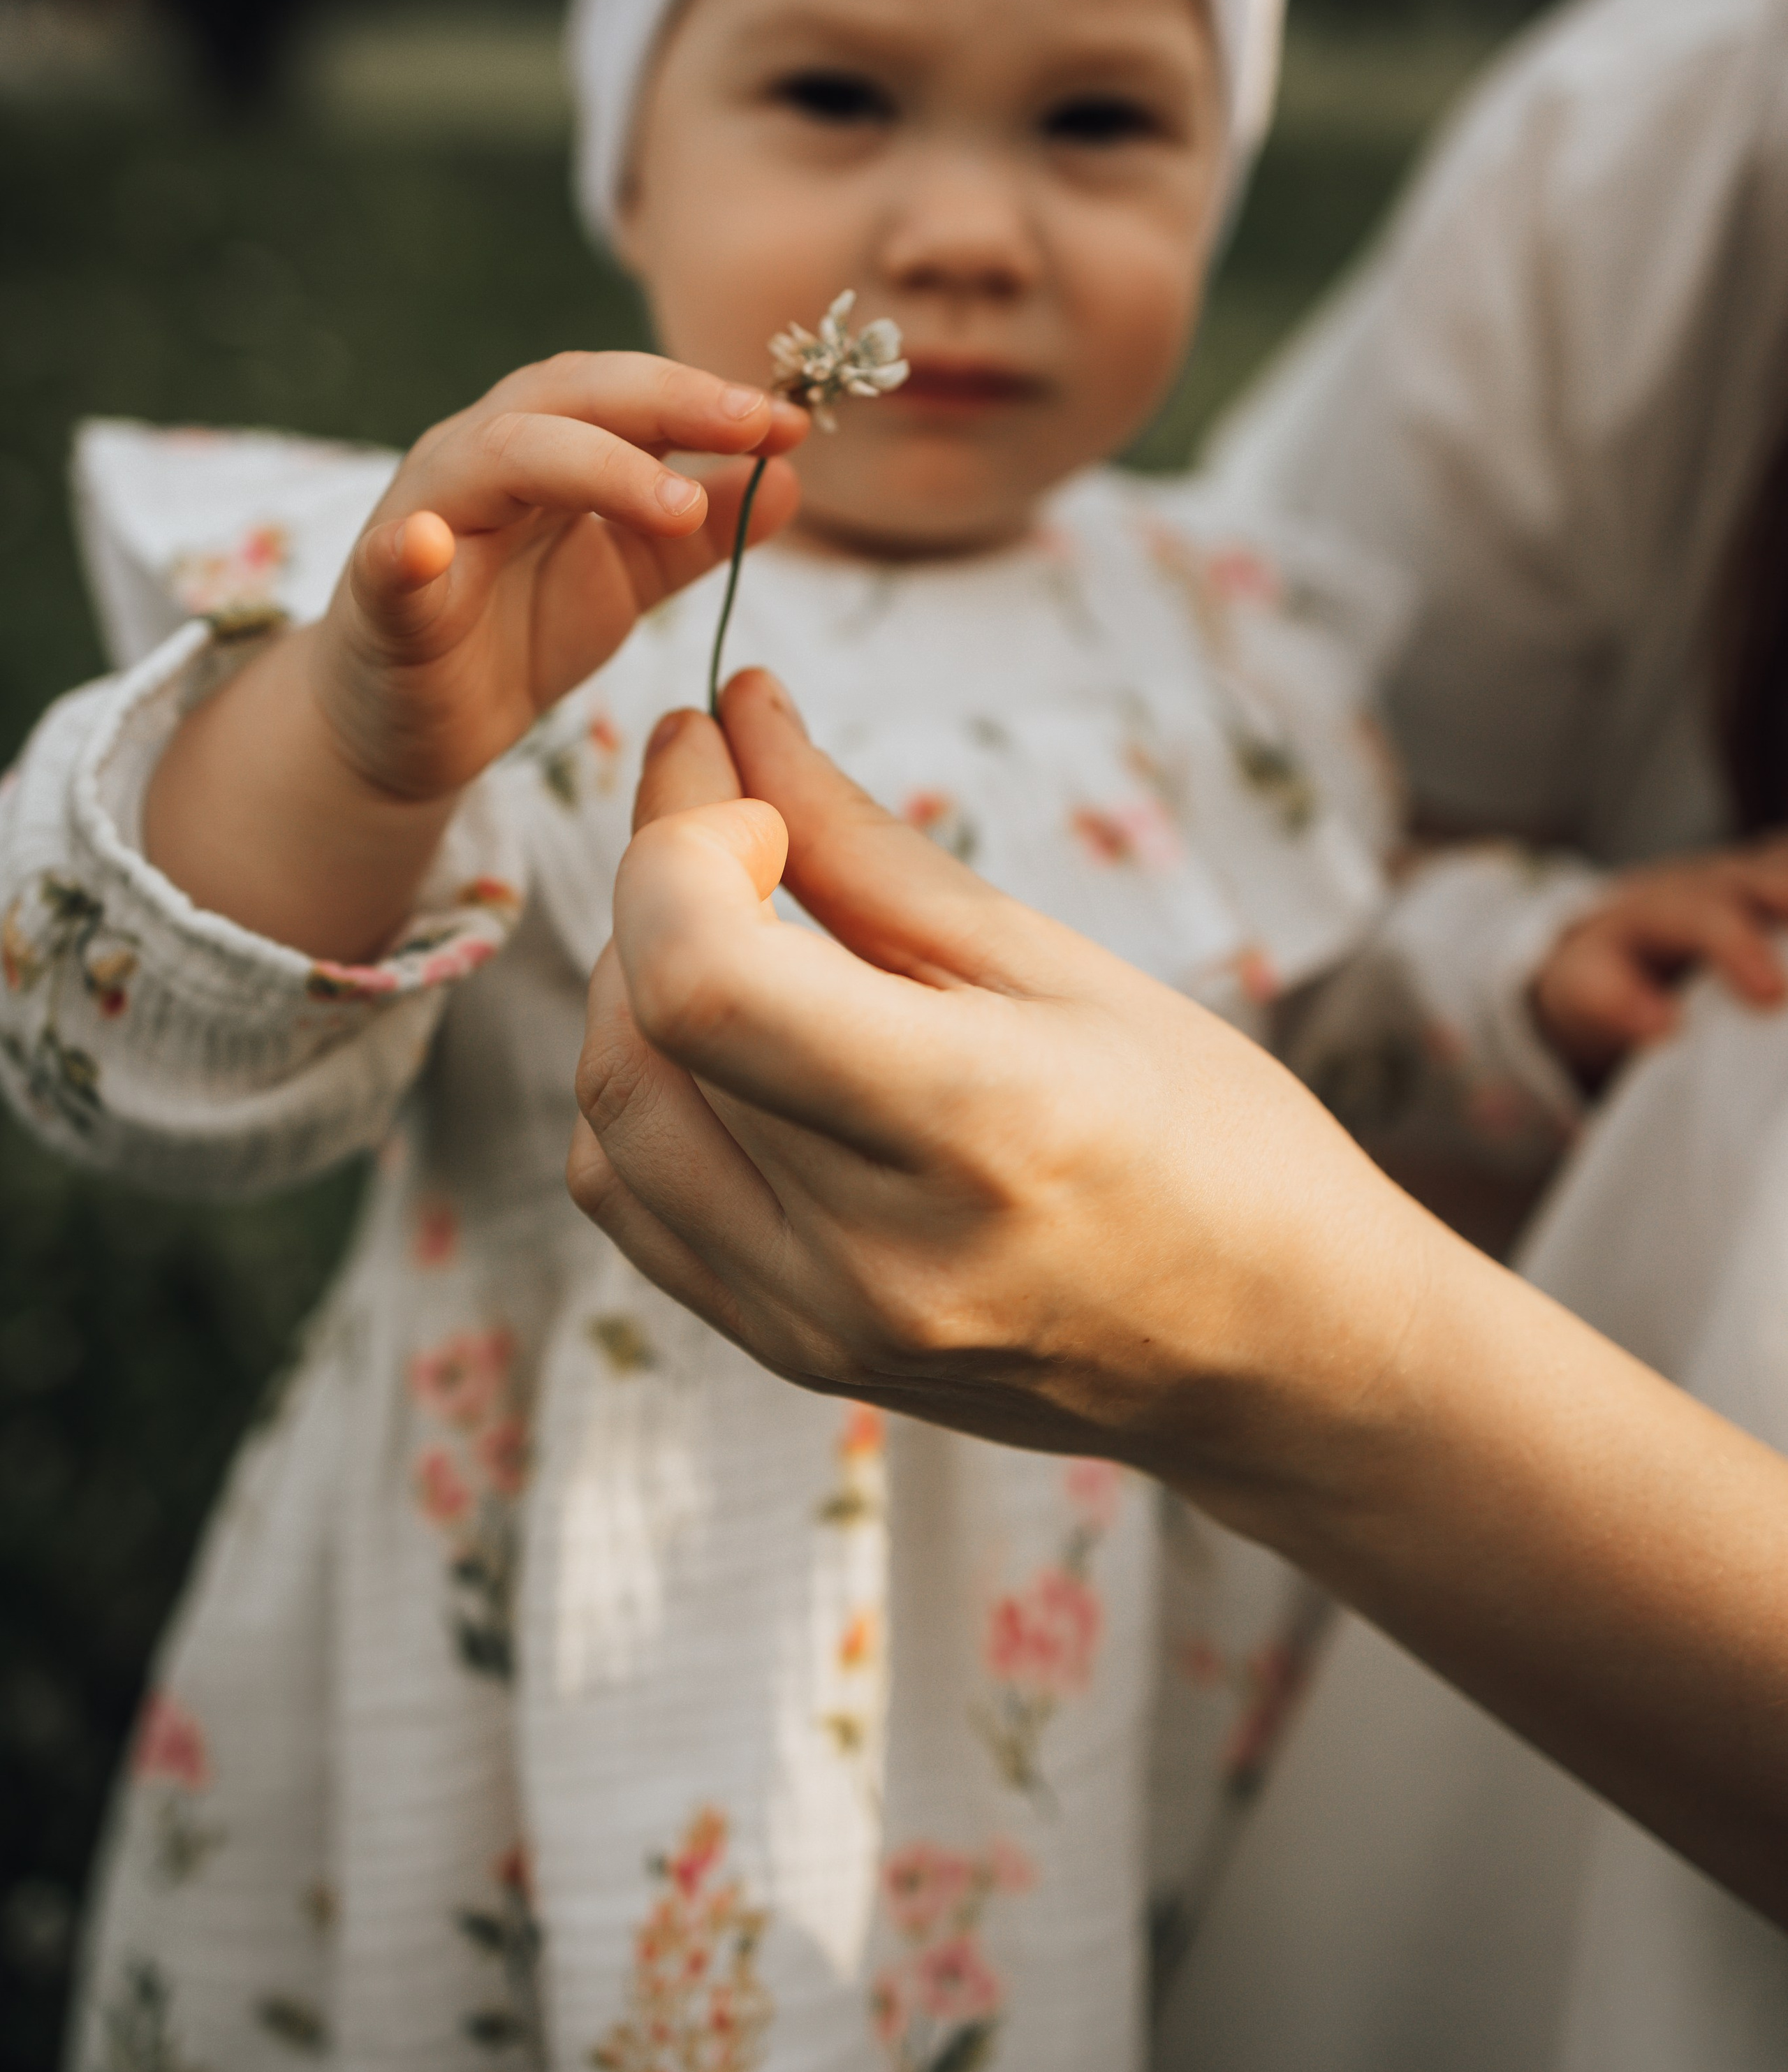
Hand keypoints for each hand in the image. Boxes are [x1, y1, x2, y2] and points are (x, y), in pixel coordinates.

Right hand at [313, 353, 805, 804]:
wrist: (412, 728)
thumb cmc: (512, 633)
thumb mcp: (625, 579)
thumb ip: (698, 534)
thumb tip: (786, 477)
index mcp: (544, 447)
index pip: (625, 394)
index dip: (707, 397)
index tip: (791, 421)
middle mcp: (480, 459)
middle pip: (567, 395)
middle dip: (666, 401)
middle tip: (751, 424)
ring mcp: (425, 518)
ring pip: (497, 454)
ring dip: (590, 464)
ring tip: (674, 501)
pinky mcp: (380, 597)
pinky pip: (390, 560)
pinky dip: (409, 548)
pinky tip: (429, 544)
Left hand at [569, 680, 1787, 1926]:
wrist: (1278, 1353)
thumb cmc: (1213, 1142)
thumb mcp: (1063, 967)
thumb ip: (870, 849)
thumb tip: (742, 717)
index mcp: (975, 1129)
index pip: (704, 985)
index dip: (677, 852)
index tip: (742, 789)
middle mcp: (876, 1252)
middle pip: (642, 1039)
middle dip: (652, 888)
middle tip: (729, 809)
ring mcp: (821, 1324)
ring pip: (610, 1127)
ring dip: (637, 993)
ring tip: (737, 924)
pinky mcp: (792, 1354)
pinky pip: (636, 1207)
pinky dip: (650, 1097)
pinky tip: (734, 1044)